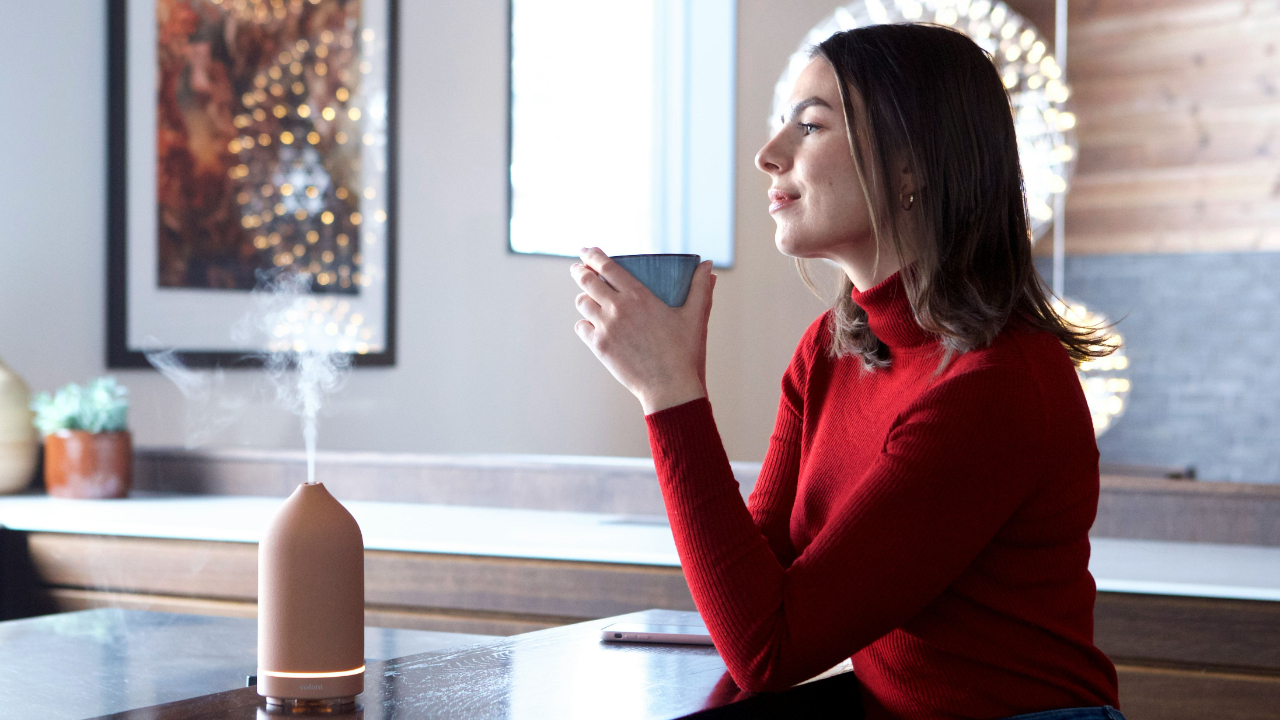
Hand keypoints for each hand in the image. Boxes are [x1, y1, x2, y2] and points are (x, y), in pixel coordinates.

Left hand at [571, 248, 715, 413]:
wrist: (669, 387)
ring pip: (582, 303)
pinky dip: (584, 323)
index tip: (586, 250)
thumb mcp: (694, 316)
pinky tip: (591, 324)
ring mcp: (606, 328)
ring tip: (588, 298)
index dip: (593, 255)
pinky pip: (581, 328)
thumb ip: (700, 287)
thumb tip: (707, 264)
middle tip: (578, 268)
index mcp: (639, 296)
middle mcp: (618, 308)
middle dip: (579, 271)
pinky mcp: (599, 347)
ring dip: (584, 297)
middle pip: (587, 281)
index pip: (607, 267)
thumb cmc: (683, 351)